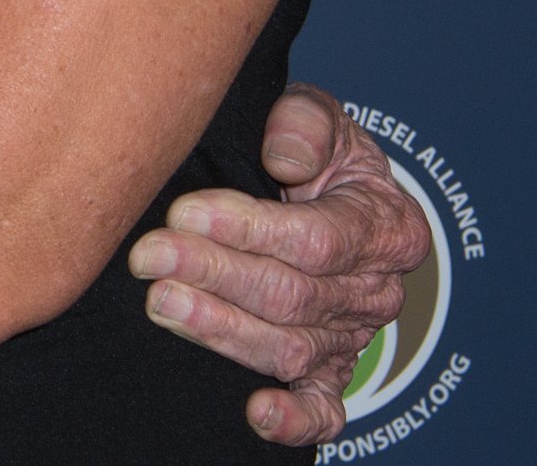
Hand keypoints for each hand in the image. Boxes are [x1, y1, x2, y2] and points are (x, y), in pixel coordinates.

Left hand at [125, 83, 429, 446]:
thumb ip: (305, 123)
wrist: (329, 192)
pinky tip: (256, 412)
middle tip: (151, 256)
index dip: (247, 228)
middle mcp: (374, 290)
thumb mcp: (319, 118)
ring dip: (221, 330)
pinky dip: (294, 418)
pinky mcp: (328, 371)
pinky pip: (322, 407)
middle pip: (292, 294)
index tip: (185, 212)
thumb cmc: (317, 152)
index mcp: (385, 226)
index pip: (316, 239)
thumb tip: (286, 158)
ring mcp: (351, 338)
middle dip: (214, 274)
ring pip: (287, 346)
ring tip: (162, 303)